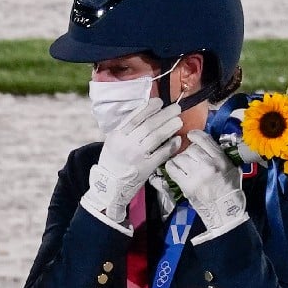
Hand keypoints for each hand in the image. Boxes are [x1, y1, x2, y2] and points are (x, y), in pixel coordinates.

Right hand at [81, 98, 182, 222]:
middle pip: (149, 124)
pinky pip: (162, 153)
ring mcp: (137, 155)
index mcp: (117, 135)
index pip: (135, 117)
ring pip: (157, 136)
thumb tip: (147, 114)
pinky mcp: (146, 166)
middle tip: (176, 108)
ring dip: (170, 127)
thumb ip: (127, 129)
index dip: (149, 107)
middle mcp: (127, 143)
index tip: (160, 102)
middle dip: (165, 114)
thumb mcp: (113, 141)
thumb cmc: (112, 160)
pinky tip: (177, 139)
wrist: (109, 184)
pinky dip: (171, 145)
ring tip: (178, 121)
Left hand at [164, 130, 247, 240]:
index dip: (195, 135)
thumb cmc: (230, 187)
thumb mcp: (232, 167)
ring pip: (180, 158)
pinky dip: (171, 166)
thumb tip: (207, 144)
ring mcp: (196, 175)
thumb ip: (221, 155)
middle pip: (190, 149)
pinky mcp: (186, 185)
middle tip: (189, 157)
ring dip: (179, 159)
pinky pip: (172, 169)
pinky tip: (174, 168)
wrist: (225, 209)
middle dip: (188, 151)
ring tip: (183, 164)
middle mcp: (208, 165)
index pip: (204, 140)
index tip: (191, 135)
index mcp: (221, 159)